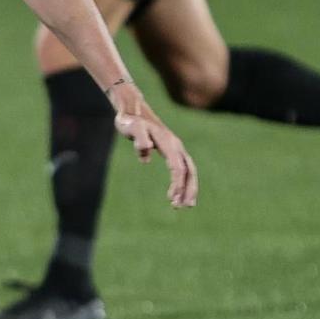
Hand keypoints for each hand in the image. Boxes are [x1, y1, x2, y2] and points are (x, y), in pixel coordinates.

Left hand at [108, 84, 198, 208]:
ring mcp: (176, 148)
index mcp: (169, 143)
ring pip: (189, 170)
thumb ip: (138, 137)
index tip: (171, 199)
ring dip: (189, 188)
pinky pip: (183, 169)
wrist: (132, 111)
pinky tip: (177, 194)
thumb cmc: (130, 122)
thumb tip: (145, 151)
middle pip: (189, 170)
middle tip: (184, 207)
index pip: (178, 168)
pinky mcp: (172, 151)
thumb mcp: (131, 128)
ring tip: (184, 205)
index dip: (177, 184)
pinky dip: (183, 182)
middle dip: (189, 189)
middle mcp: (176, 146)